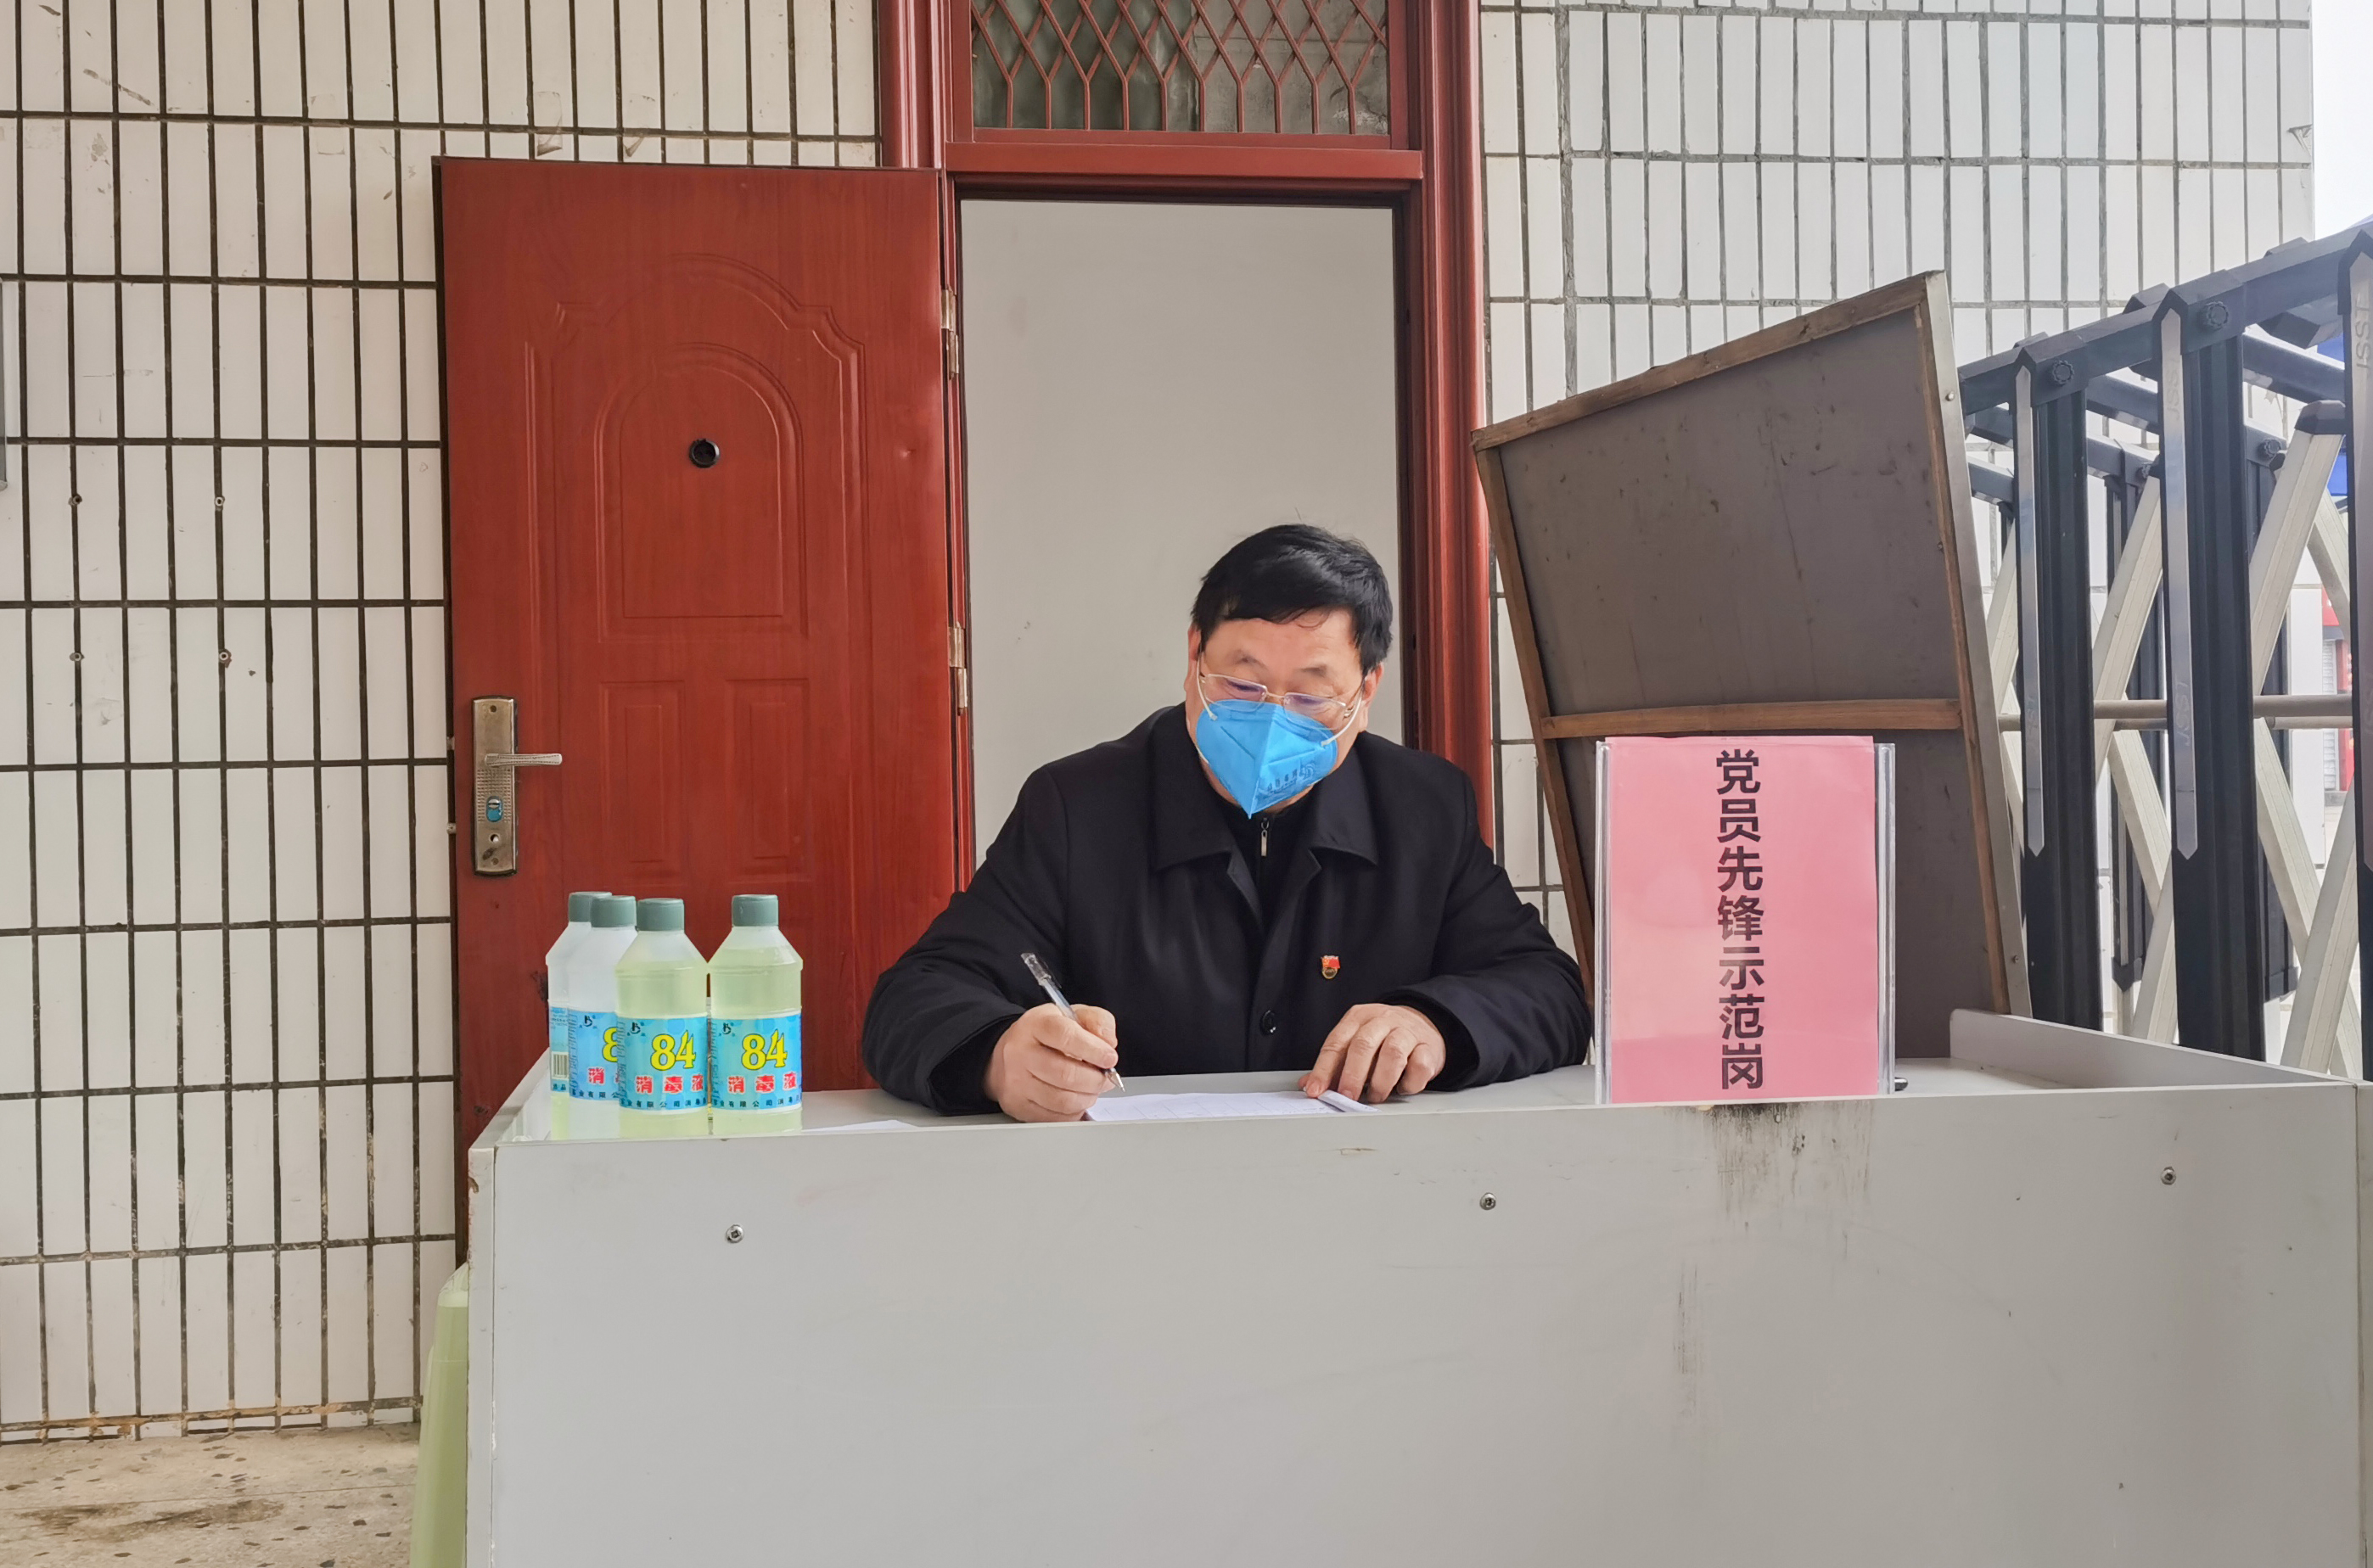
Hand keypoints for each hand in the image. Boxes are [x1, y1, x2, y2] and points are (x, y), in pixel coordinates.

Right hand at [984, 1003, 1119, 1121]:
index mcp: (1035, 1025)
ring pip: (1062, 1100)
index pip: (1065, 1036)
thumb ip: (1097, 1021)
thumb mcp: (1072, 1015)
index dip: (1094, 1049)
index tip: (1110, 1058)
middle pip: (1065, 1074)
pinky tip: (1076, 1099)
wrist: (1010, 1053)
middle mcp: (1020, 1052)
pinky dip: (1074, 1111)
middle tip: (1106, 1078)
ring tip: (1092, 1088)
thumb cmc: (1046, 1035)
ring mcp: (1015, 1081)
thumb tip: (1109, 1042)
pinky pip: (1055, 1117)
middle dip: (1095, 1080)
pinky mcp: (1017, 1105)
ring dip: (1087, 1097)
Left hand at [1301, 1003, 1445, 1103]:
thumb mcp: (1357, 1043)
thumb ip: (1335, 1064)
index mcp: (1358, 1018)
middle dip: (1352, 1076)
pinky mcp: (1429, 1047)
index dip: (1324, 1069)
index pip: (1336, 1043)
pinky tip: (1402, 1088)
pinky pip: (1419, 1066)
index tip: (1315, 1090)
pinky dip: (1408, 1083)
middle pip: (1363, 1045)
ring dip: (1380, 1082)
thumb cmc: (1384, 1038)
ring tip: (1375, 1096)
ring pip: (1392, 1054)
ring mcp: (1407, 1031)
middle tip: (1347, 1097)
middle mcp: (1382, 1020)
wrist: (1424, 1023)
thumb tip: (1309, 1085)